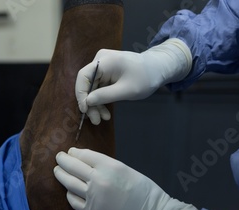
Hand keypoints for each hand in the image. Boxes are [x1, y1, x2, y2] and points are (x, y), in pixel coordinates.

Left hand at [54, 148, 198, 209]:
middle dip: (63, 160)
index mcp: (109, 165)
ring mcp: (92, 196)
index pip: (84, 155)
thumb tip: (88, 162)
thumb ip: (106, 165)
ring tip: (57, 171)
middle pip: (72, 167)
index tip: (71, 152)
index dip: (74, 153)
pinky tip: (69, 191)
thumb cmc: (144, 190)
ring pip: (69, 183)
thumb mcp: (125, 169)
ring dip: (61, 175)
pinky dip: (69, 194)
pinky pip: (73, 201)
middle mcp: (97, 179)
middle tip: (58, 158)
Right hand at [76, 38, 191, 124]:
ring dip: (96, 105)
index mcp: (105, 60)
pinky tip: (105, 113)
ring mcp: (102, 67)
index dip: (80, 94)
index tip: (84, 110)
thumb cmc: (145, 77)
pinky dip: (101, 101)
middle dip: (90, 103)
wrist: (157, 69)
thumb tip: (87, 102)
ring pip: (92, 89)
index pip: (84, 76)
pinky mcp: (105, 74)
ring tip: (102, 119)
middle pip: (87, 84)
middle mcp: (100, 61)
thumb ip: (105, 95)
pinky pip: (98, 89)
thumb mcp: (126, 90)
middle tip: (95, 121)